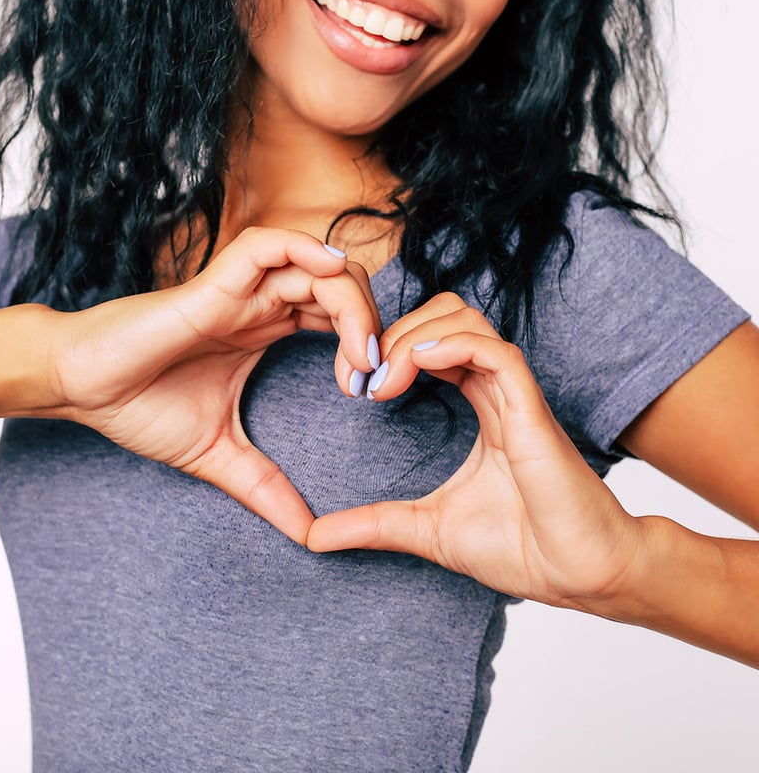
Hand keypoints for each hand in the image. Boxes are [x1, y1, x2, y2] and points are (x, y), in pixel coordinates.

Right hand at [47, 227, 380, 543]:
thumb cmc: (142, 407)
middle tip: (375, 375)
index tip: (371, 391)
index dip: (367, 342)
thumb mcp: (219, 456)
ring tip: (361, 353)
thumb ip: (266, 488)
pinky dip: (306, 252)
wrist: (83, 389)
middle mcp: (260, 304)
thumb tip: (307, 535)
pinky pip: (268, 247)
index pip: (338, 314)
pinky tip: (330, 281)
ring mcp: (239, 291)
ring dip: (352, 300)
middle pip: (340, 285)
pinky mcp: (212, 285)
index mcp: (267, 330)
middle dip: (372, 322)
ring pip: (317, 265)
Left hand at [307, 292, 645, 608]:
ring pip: (468, 320)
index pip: (435, 344)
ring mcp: (516, 397)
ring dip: (415, 334)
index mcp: (482, 406)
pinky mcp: (533, 412)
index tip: (355, 386)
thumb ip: (374, 524)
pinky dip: (454, 343)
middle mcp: (498, 392)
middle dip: (394, 332)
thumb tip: (315, 536)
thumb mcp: (426, 529)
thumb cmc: (522, 547)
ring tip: (384, 378)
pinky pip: (496, 352)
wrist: (579, 576)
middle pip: (447, 315)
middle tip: (361, 378)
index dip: (390, 349)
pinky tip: (419, 363)